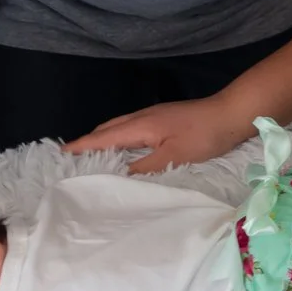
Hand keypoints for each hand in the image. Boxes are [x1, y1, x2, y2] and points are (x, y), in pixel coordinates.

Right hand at [64, 98, 253, 173]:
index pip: (103, 137)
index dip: (82, 145)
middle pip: (107, 128)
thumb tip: (118, 176)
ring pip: (119, 126)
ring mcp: (153, 115)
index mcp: (140, 125)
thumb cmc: (203, 136)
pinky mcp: (163, 118)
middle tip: (71, 158)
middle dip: (87, 141)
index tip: (60, 153)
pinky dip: (118, 137)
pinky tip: (123, 148)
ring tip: (91, 155)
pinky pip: (131, 127)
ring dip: (102, 138)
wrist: (230, 113)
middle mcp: (142, 116)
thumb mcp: (174, 157)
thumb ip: (145, 167)